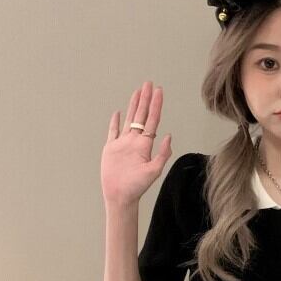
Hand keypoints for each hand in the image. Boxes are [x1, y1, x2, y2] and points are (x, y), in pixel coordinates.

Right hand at [101, 81, 171, 205]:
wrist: (120, 195)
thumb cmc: (137, 186)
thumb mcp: (153, 170)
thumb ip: (162, 153)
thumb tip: (169, 135)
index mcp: (145, 144)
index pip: (152, 120)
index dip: (156, 105)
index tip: (159, 91)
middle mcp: (135, 141)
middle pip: (141, 115)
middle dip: (146, 99)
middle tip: (149, 84)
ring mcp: (122, 143)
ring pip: (129, 119)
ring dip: (134, 105)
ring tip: (138, 91)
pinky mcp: (111, 148)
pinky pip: (113, 131)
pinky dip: (115, 122)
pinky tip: (118, 112)